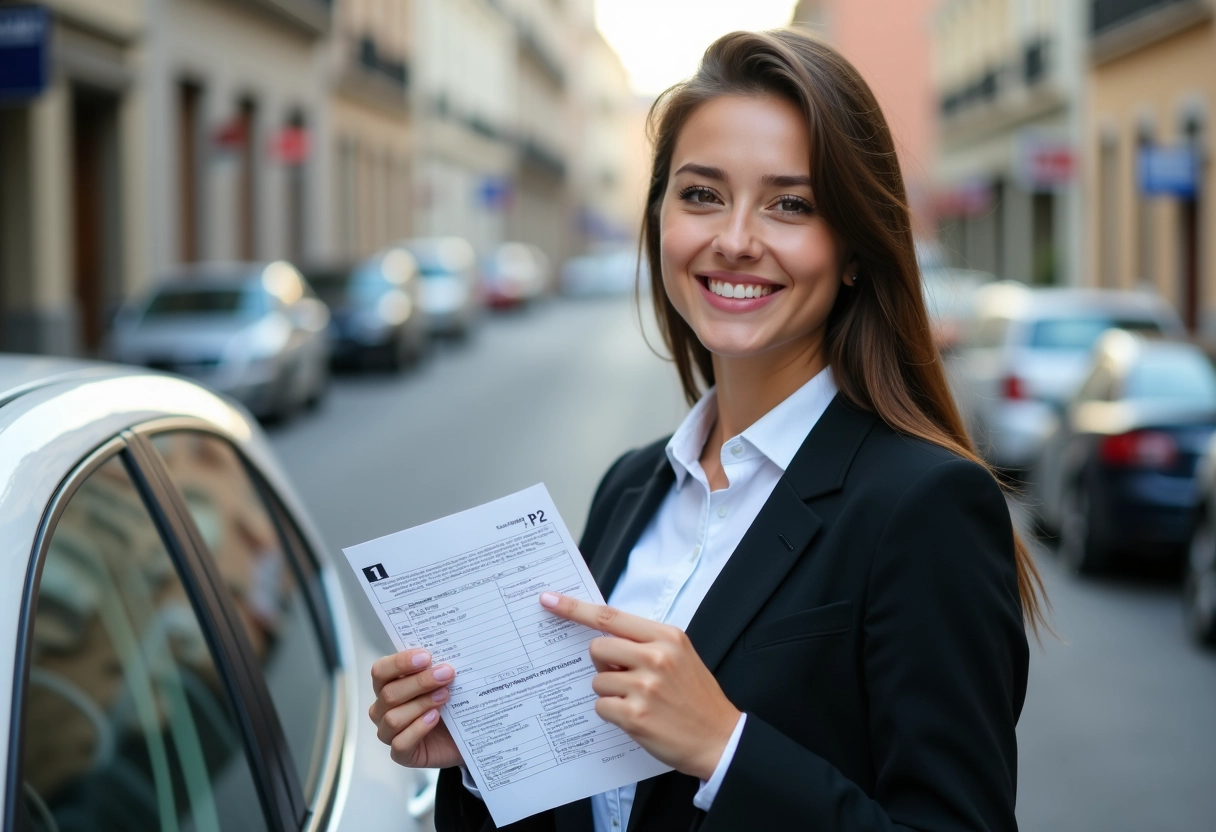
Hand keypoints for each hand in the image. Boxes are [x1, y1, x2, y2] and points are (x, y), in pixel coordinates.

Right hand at [369, 648, 463, 768]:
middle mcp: (383, 708)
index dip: (400, 663)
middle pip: (389, 693)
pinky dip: (417, 729)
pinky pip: (400, 743)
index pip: (380, 670)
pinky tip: (434, 718)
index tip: (426, 657)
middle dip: (420, 682)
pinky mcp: (401, 754)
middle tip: (446, 673)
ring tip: (444, 696)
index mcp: (388, 685)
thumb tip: (444, 652)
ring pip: (393, 718)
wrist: (467, 733)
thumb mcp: (443, 681)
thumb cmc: (450, 702)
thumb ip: (436, 667)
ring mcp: (389, 732)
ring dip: (421, 704)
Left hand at [539, 592, 740, 780]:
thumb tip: (605, 638)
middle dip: (603, 662)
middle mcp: (656, 657)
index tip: (550, 600)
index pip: (611, 616)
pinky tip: (637, 717)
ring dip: (611, 692)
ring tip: (640, 701)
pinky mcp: (635, 715)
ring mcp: (645, 687)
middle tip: (624, 675)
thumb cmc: (696, 698)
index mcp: (667, 637)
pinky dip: (612, 712)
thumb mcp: (681, 656)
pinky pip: (601, 706)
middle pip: (598, 647)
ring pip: (598, 679)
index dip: (575, 608)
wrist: (719, 738)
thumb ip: (645, 643)